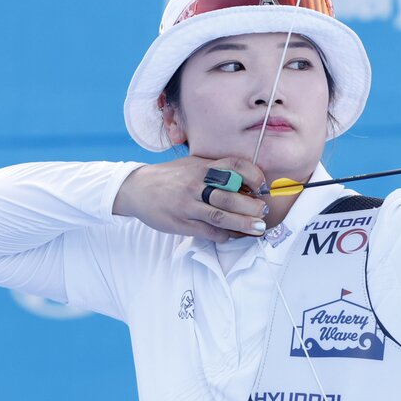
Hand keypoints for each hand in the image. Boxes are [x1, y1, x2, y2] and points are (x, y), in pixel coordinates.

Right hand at [112, 156, 269, 242]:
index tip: (261, 185)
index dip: (253, 175)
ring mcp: (187, 206)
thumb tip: (247, 185)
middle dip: (252, 207)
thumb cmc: (172, 176)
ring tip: (258, 228)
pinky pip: (208, 231)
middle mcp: (195, 185)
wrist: (137, 188)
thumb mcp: (193, 165)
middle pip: (230, 197)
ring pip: (221, 217)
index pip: (234, 166)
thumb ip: (217, 172)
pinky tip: (233, 234)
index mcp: (202, 167)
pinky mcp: (180, 223)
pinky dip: (225, 234)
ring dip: (243, 225)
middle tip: (263, 212)